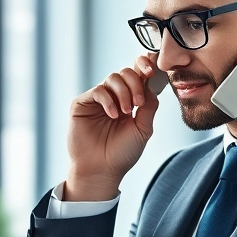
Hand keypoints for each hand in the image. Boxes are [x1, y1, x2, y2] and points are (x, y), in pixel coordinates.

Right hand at [65, 53, 161, 200]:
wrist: (102, 170)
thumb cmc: (122, 153)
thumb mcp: (143, 129)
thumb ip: (150, 106)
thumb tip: (152, 84)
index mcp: (130, 100)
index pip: (138, 75)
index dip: (146, 66)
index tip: (154, 71)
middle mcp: (114, 96)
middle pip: (126, 72)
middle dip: (136, 83)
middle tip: (138, 103)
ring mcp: (98, 99)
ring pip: (113, 78)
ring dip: (123, 92)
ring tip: (125, 112)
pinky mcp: (83, 103)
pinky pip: (98, 90)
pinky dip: (108, 100)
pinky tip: (113, 115)